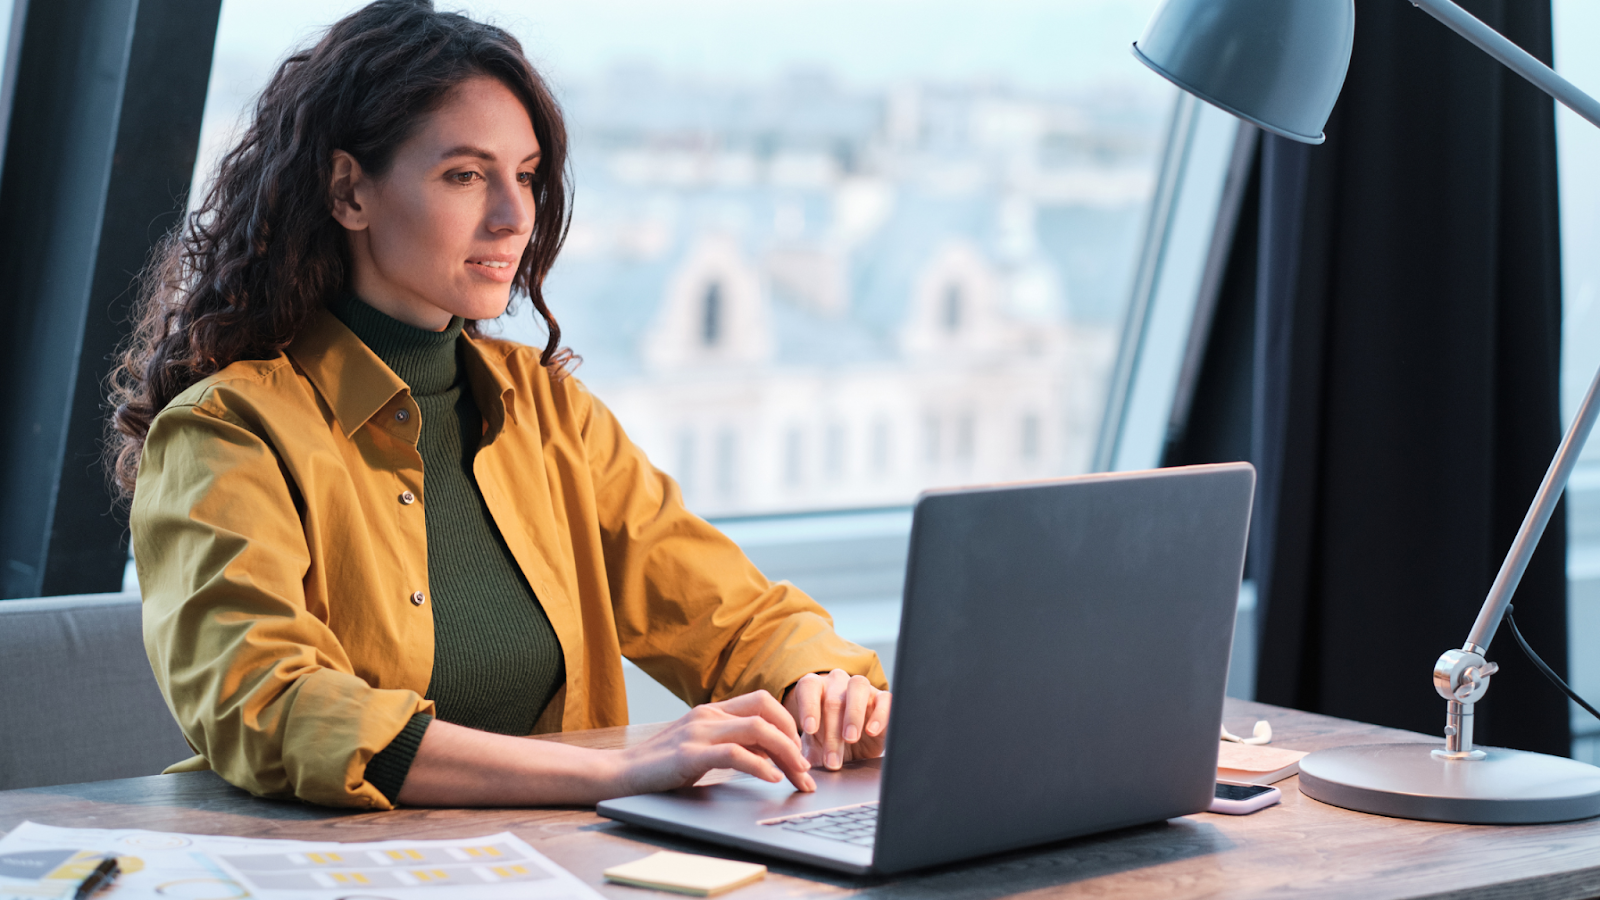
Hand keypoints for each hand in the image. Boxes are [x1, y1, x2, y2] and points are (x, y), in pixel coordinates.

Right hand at [613, 691, 816, 794]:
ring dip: (786, 754)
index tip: (800, 751)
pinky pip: (734, 754)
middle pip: (767, 714)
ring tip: (798, 776)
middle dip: (795, 742)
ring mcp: (698, 732)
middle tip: (808, 770)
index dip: (789, 723)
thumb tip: (772, 756)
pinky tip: (771, 778)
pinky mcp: (689, 754)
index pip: (763, 701)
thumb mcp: (703, 749)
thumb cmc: (662, 766)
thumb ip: (734, 745)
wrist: (619, 774)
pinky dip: (760, 766)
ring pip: (758, 730)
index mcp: (712, 710)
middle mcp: (708, 714)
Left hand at [784, 669, 890, 770]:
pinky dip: (879, 713)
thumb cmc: (826, 743)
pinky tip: (872, 731)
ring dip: (853, 714)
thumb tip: (796, 770)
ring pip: (858, 686)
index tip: (809, 730)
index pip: (808, 687)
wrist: (850, 749)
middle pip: (833, 698)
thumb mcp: (812, 750)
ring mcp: (862, 688)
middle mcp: (838, 683)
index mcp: (815, 689)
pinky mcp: (882, 699)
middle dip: (832, 732)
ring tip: (850, 738)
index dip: (808, 707)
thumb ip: (802, 756)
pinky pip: (884, 698)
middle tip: (832, 759)